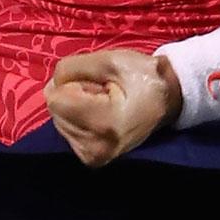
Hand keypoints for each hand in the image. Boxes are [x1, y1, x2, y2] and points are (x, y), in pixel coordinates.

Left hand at [44, 48, 181, 168]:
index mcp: (104, 122)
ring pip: (59, 120)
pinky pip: (67, 131)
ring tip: (104, 103)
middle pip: (55, 111)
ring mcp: (94, 157)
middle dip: (73, 95)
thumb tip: (51, 84)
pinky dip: (78, 119)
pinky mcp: (92, 160)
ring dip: (76, 107)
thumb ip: (71, 67)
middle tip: (103, 92)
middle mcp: (96, 148)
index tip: (98, 83)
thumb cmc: (141, 76)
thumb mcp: (108, 60)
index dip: (72, 83)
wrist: (168, 99)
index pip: (56, 100)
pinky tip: (99, 115)